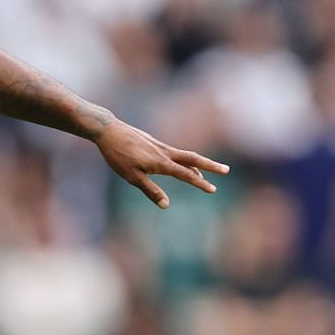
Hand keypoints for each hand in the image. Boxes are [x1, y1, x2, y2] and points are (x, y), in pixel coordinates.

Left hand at [95, 123, 229, 208]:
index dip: (200, 183)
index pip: (186, 175)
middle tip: (226, 170)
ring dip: (198, 163)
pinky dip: (183, 159)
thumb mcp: (131, 177)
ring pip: (184, 155)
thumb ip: (150, 190)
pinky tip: (181, 164)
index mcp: (161, 163)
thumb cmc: (118, 155)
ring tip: (206, 173)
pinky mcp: (154, 142)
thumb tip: (166, 205)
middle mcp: (164, 152)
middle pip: (193, 159)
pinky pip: (174, 152)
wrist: (108, 130)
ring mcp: (160, 146)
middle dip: (210, 165)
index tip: (213, 189)